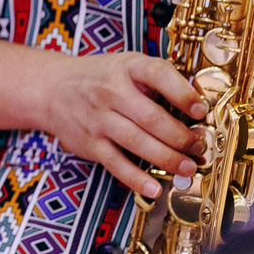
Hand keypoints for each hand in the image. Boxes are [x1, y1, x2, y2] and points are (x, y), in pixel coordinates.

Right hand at [29, 52, 207, 200]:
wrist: (52, 89)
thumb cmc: (99, 77)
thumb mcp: (127, 65)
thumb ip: (158, 79)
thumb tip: (197, 104)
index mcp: (126, 67)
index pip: (157, 74)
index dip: (182, 93)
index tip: (201, 110)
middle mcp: (110, 92)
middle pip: (150, 117)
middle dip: (180, 136)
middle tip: (198, 146)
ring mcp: (98, 119)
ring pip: (136, 142)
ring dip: (167, 158)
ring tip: (188, 167)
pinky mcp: (90, 144)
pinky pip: (116, 164)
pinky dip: (136, 179)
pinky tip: (154, 188)